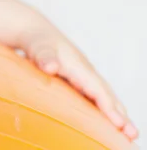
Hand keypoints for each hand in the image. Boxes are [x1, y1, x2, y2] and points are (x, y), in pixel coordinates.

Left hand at [20, 27, 137, 140]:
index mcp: (79, 66)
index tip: (118, 123)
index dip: (108, 107)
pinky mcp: (77, 80)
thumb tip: (51, 67)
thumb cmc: (37, 41)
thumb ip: (44, 57)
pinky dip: (103, 109)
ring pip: (102, 96)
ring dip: (115, 114)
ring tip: (127, 133)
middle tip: (132, 134)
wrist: (35, 32)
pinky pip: (93, 96)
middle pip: (106, 94)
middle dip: (119, 114)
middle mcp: (85, 72)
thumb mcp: (39, 48)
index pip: (97, 89)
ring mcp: (83, 76)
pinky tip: (105, 122)